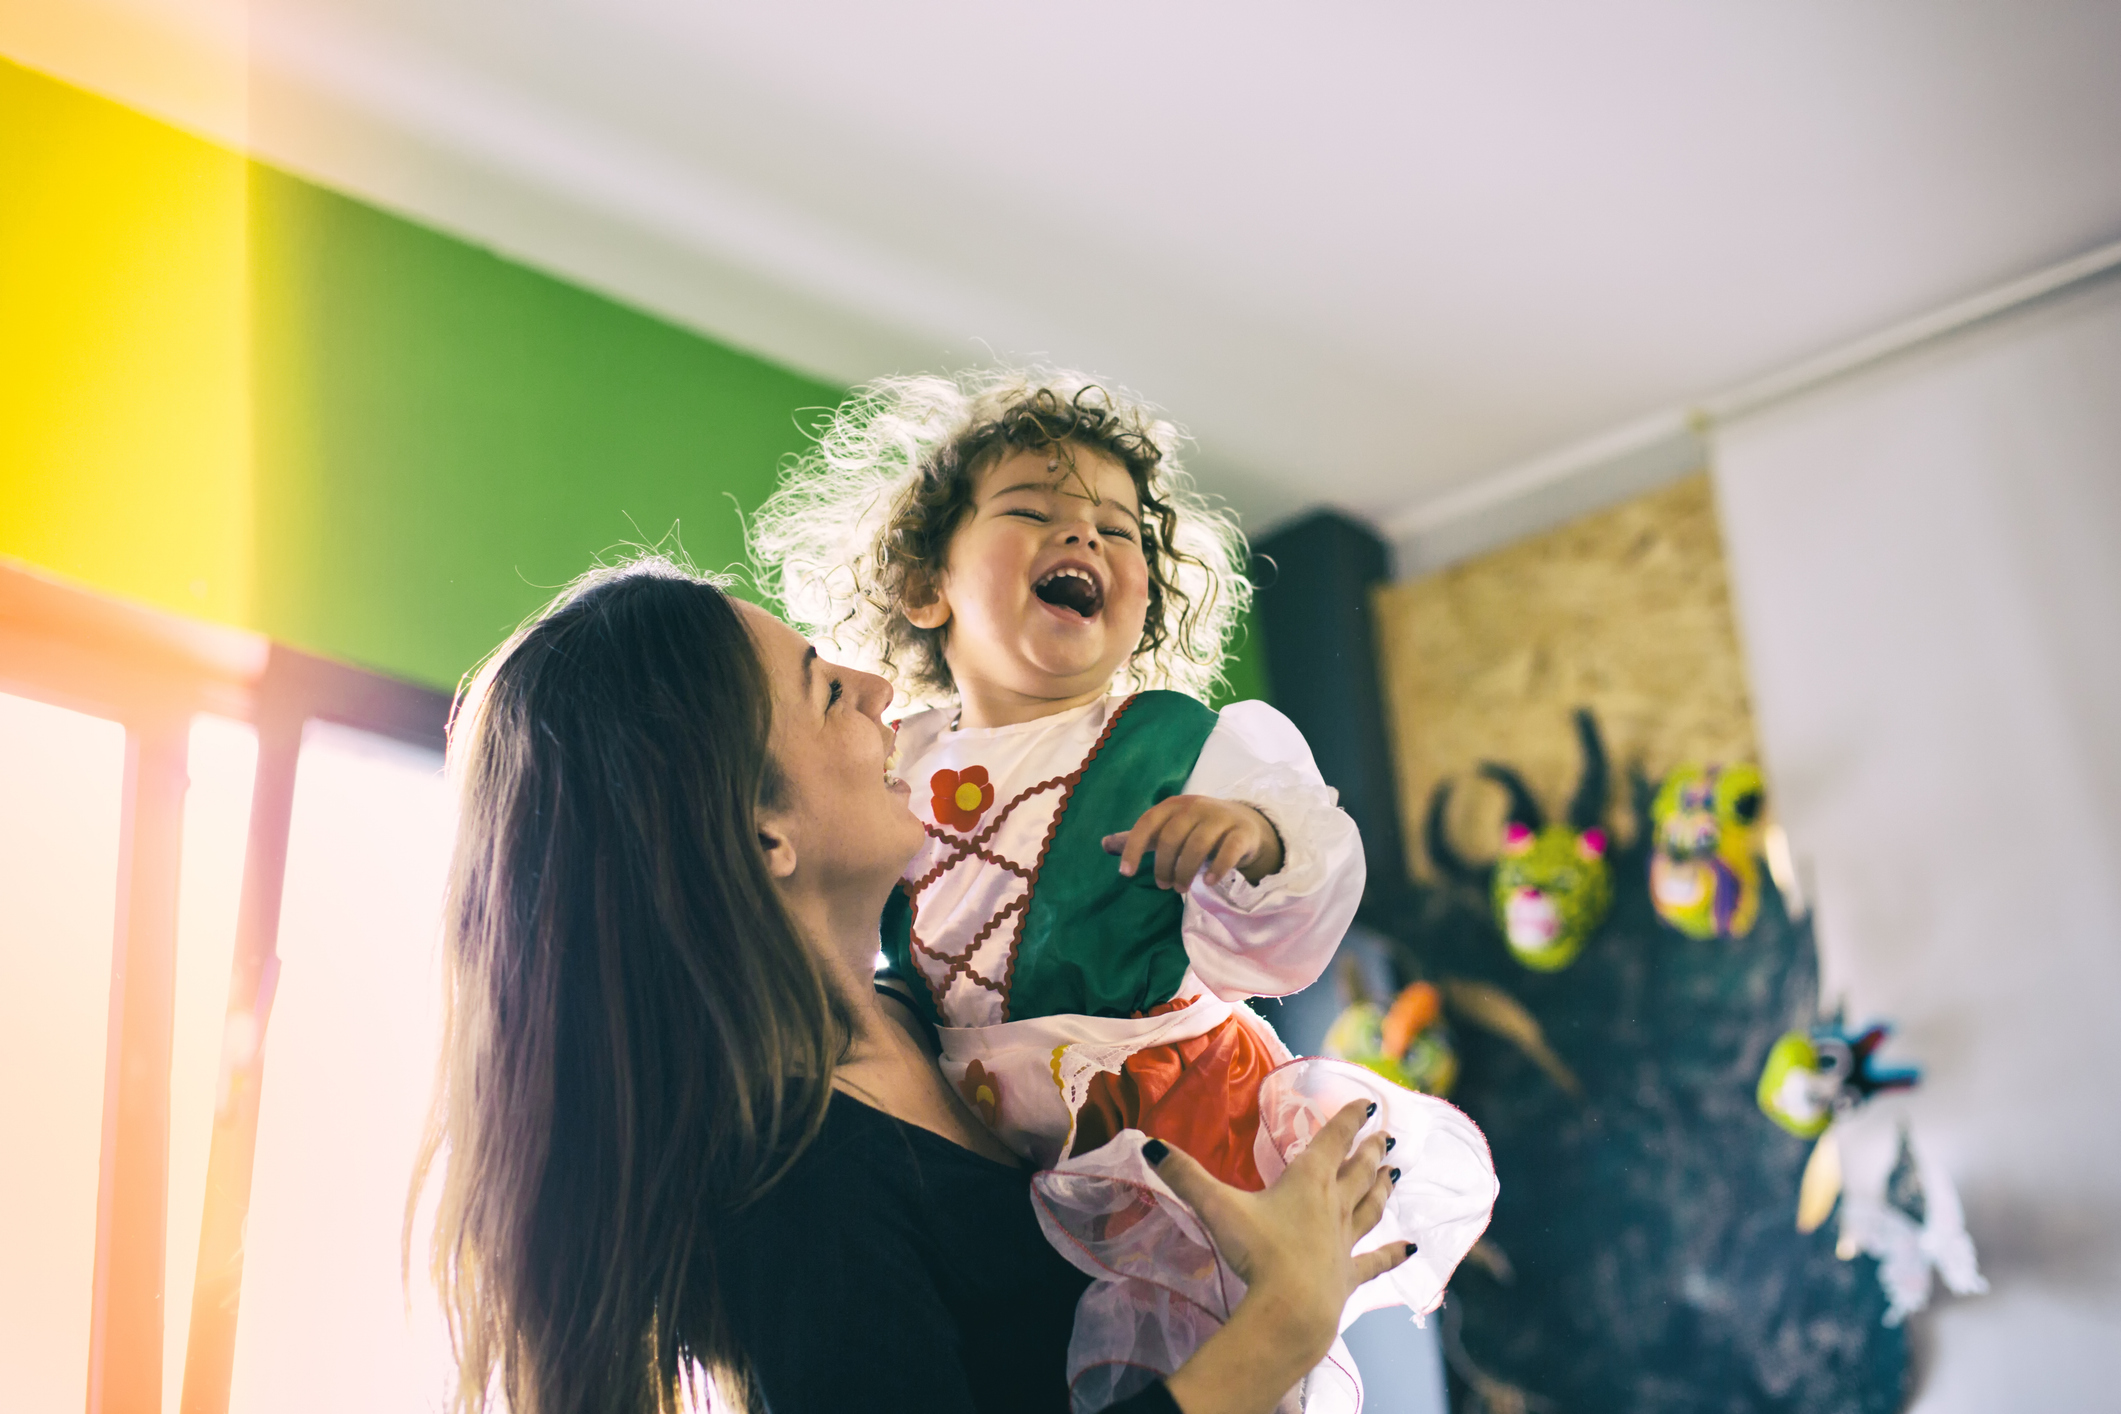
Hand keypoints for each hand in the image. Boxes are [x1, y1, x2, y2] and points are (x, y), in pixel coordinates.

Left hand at [1102, 796, 1285, 888]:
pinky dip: (1217, 868)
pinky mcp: (1241, 833)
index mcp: (1173, 806)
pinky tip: (1208, 882)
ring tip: (1181, 888)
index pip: (1147, 824)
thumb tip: (1103, 844)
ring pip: (1198, 845)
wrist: (1245, 823)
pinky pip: (1228, 850)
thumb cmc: (1197, 829)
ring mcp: (1220, 818)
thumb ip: (1140, 838)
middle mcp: (1195, 807)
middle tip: (1164, 886)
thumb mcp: (1168, 829)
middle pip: (1172, 837)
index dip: (1133, 848)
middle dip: (1164, 866)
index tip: (1125, 874)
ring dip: (1186, 871)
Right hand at [1153, 1102, 1407, 1413]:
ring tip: (1396, 1173)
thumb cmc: (1259, 1252)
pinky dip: (1395, 1253)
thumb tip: (1150, 1144)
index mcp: (1307, 1181)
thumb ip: (1185, 1175)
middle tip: (1386, 1135)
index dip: (1348, 1118)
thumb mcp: (1217, 1207)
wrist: (1292, 1309)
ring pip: (1370, 1207)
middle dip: (1370, 1150)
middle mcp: (1333, 1205)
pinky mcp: (1350, 1275)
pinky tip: (1412, 1248)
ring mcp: (1346, 1242)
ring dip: (1382, 1187)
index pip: (1332, 1140)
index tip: (1368, 1102)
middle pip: (1357, 1170)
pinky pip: (1377, 1261)